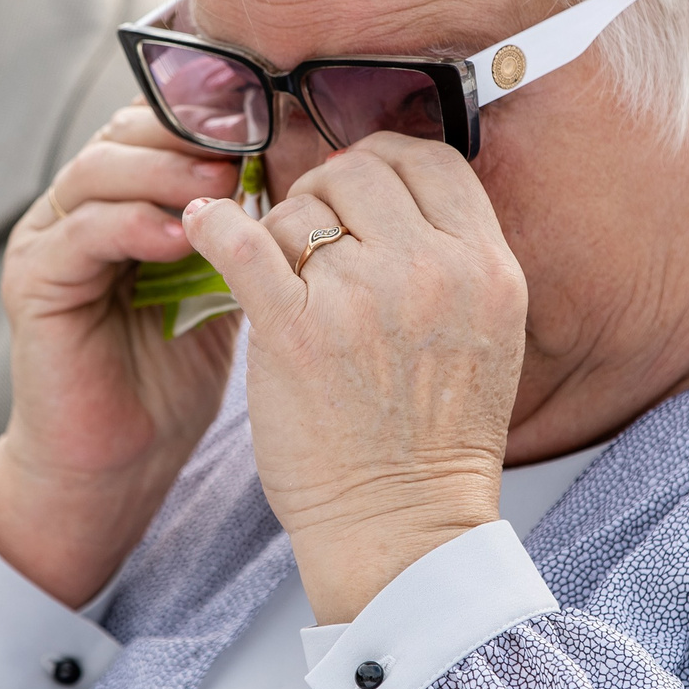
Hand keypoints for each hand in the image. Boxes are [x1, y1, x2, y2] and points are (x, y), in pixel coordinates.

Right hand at [0, 106, 243, 605]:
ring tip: (221, 184)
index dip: (213, 115)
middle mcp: (80, 205)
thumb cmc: (174, 374)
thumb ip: (244, 228)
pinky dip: (131, 225)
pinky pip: (80, 234)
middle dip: (190, 131)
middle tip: (250, 141)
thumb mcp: (224, 284)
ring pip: (99, 170)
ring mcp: (49, 238)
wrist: (119, 460)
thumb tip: (311, 172)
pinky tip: (179, 238)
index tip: (274, 119)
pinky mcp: (32, 281)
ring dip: (164, 171)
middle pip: (126, 131)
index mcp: (125, 196)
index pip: (161, 125)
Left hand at [182, 136, 524, 623]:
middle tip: (310, 245)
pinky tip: (201, 224)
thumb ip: (455, 255)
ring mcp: (362, 298)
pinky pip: (243, 242)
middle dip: (326, 198)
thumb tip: (395, 186)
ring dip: (282, 236)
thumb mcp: (488, 332)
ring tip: (287, 290)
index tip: (357, 197)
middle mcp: (433, 271)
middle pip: (360, 173)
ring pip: (300, 209)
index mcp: (487, 267)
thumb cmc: (436, 439)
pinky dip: (213, 225)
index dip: (384, 166)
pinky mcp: (296, 332)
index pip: (429, 160)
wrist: (403, 528)